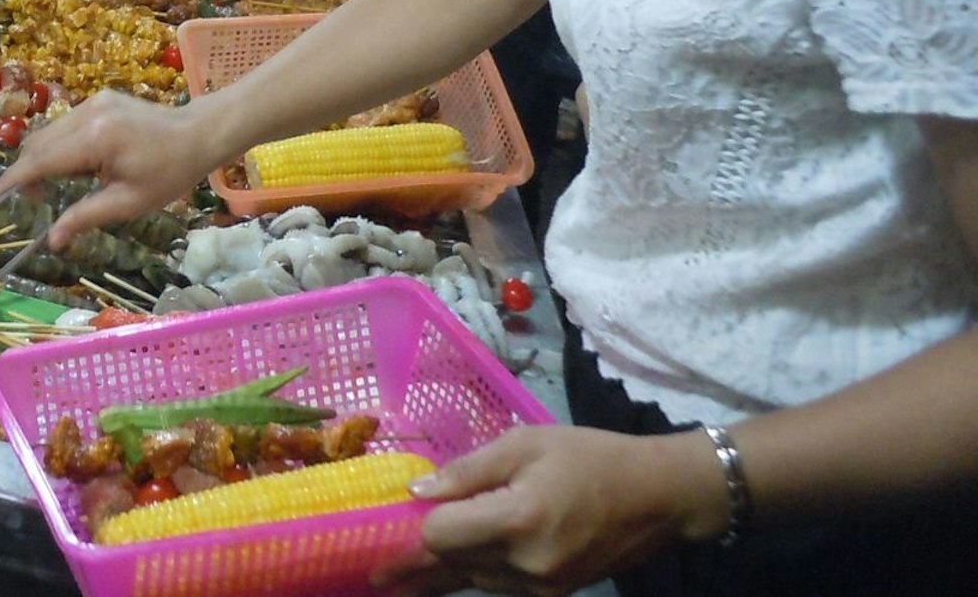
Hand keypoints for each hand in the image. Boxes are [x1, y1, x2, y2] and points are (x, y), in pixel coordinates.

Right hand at [0, 90, 221, 246]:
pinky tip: (82, 164)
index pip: (41, 160)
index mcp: (95, 139)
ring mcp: (93, 102)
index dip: (15, 179)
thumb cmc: (168, 174)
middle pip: (38, 143)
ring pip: (49, 132)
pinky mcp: (99, 99)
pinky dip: (61, 145)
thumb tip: (52, 241)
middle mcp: (87, 114)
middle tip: (35, 201)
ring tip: (66, 184)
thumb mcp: (128, 203)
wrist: (198, 134)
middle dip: (28, 171)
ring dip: (45, 158)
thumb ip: (84, 218)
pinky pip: (65, 124)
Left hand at [370, 426, 725, 596]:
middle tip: (370, 570)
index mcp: (518, 520)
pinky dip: (470, 575)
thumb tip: (417, 493)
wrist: (656, 497)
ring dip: (438, 574)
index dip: (413, 529)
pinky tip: (443, 576)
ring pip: (470, 580)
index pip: (441, 537)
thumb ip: (468, 470)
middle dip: (413, 561)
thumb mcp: (525, 444)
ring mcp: (541, 586)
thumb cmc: (589, 457)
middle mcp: (526, 564)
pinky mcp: (552, 594)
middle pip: (450, 564)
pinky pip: (496, 586)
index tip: (382, 526)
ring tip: (393, 579)